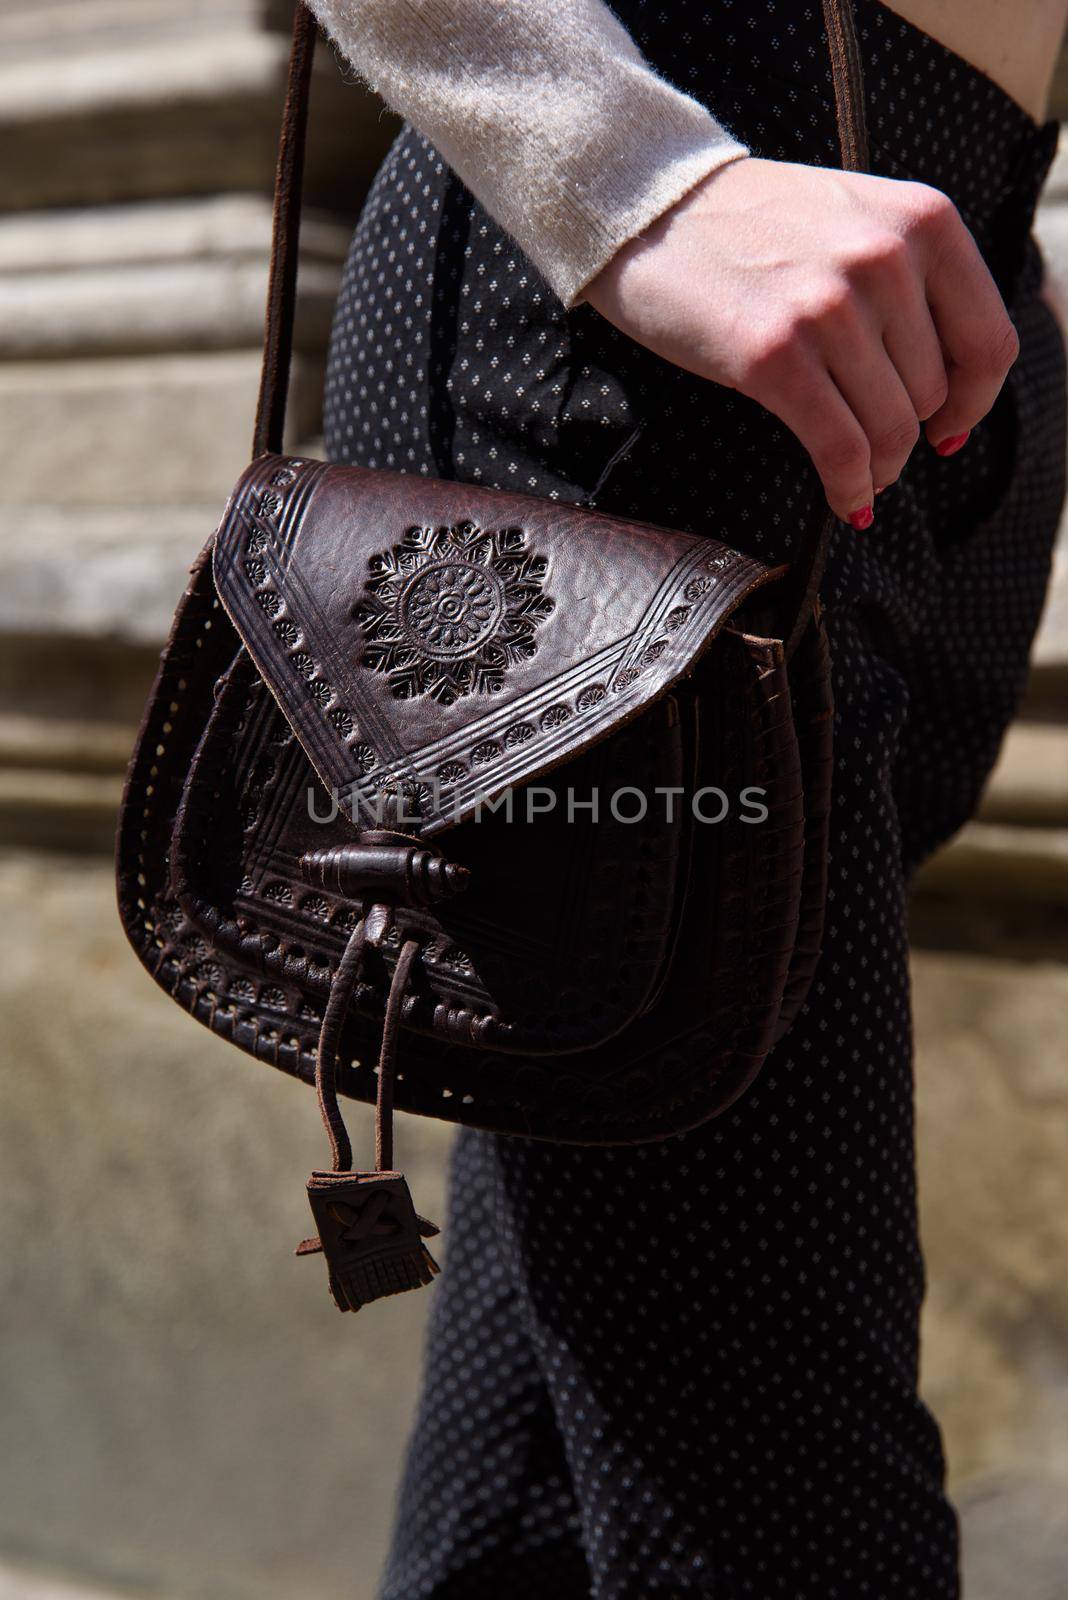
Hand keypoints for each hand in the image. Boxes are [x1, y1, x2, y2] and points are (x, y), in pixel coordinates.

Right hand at [584, 156, 1018, 526]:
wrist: (653, 209)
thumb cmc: (753, 227)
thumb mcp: (857, 223)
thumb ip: (913, 282)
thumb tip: (952, 394)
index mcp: (923, 220)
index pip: (989, 342)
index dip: (973, 404)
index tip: (947, 429)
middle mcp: (885, 259)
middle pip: (932, 395)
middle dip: (905, 432)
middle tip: (871, 443)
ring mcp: (829, 308)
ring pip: (890, 429)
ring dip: (877, 468)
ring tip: (858, 474)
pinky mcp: (774, 355)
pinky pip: (840, 449)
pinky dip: (848, 487)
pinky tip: (844, 497)